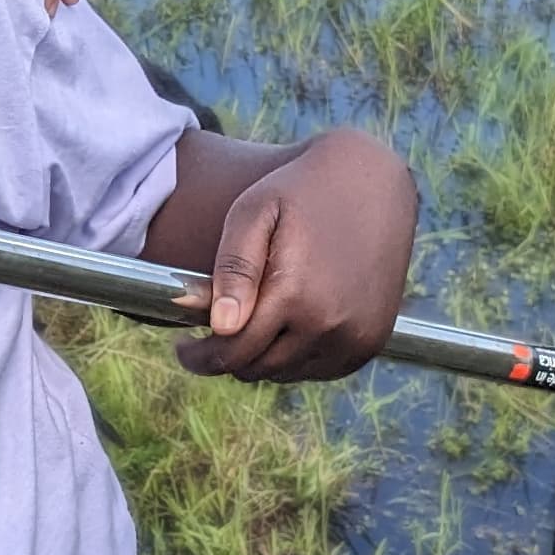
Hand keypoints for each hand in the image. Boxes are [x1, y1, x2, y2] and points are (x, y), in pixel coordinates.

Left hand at [174, 130, 416, 382]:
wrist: (372, 181)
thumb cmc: (299, 191)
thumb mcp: (254, 213)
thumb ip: (234, 269)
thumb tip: (222, 327)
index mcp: (298, 294)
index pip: (234, 351)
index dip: (200, 357)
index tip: (182, 349)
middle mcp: (332, 324)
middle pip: (259, 367)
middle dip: (227, 357)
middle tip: (208, 339)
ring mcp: (358, 337)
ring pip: (287, 372)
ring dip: (261, 358)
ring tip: (245, 326)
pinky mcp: (372, 341)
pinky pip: (320, 369)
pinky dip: (294, 358)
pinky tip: (281, 328)